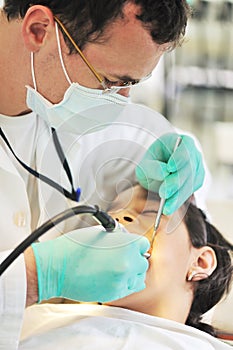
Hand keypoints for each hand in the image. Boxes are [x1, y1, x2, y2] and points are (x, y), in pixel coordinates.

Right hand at [32, 226, 149, 302]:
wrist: (57, 267)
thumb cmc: (74, 247)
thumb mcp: (100, 232)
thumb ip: (117, 237)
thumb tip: (124, 240)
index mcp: (127, 244)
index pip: (143, 245)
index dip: (135, 245)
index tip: (130, 247)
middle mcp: (128, 263)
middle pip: (142, 262)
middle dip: (134, 259)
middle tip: (120, 258)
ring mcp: (122, 280)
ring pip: (138, 278)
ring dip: (131, 273)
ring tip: (116, 269)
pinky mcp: (114, 294)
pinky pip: (128, 289)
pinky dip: (123, 284)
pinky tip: (111, 277)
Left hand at [135, 133, 204, 214]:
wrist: (159, 169)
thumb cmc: (152, 162)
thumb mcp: (146, 162)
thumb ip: (152, 166)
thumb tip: (164, 172)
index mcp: (183, 142)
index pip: (186, 148)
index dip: (179, 158)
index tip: (169, 167)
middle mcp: (194, 154)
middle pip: (189, 169)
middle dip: (176, 182)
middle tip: (163, 192)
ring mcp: (198, 169)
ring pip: (190, 183)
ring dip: (177, 196)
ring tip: (165, 207)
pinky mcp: (197, 182)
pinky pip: (190, 192)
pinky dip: (179, 201)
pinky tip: (169, 207)